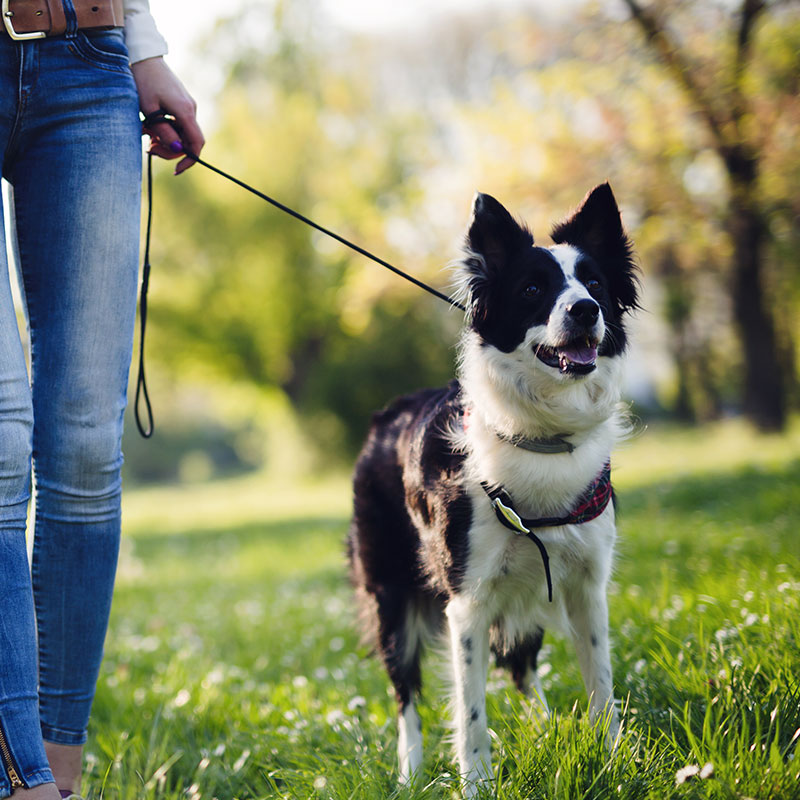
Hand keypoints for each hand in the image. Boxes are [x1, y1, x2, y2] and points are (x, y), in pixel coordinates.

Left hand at [132, 56, 204, 174]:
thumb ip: (164, 132)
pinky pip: (178, 124)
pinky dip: (165, 130)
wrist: (144, 56)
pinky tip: (150, 126)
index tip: (176, 169)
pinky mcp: (181, 104)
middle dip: (170, 150)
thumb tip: (177, 149)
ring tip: (145, 134)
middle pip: (188, 142)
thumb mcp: (149, 110)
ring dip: (165, 140)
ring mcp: (187, 107)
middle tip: (149, 148)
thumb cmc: (143, 81)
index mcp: (185, 112)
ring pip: (181, 134)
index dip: (189, 160)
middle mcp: (191, 110)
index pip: (196, 143)